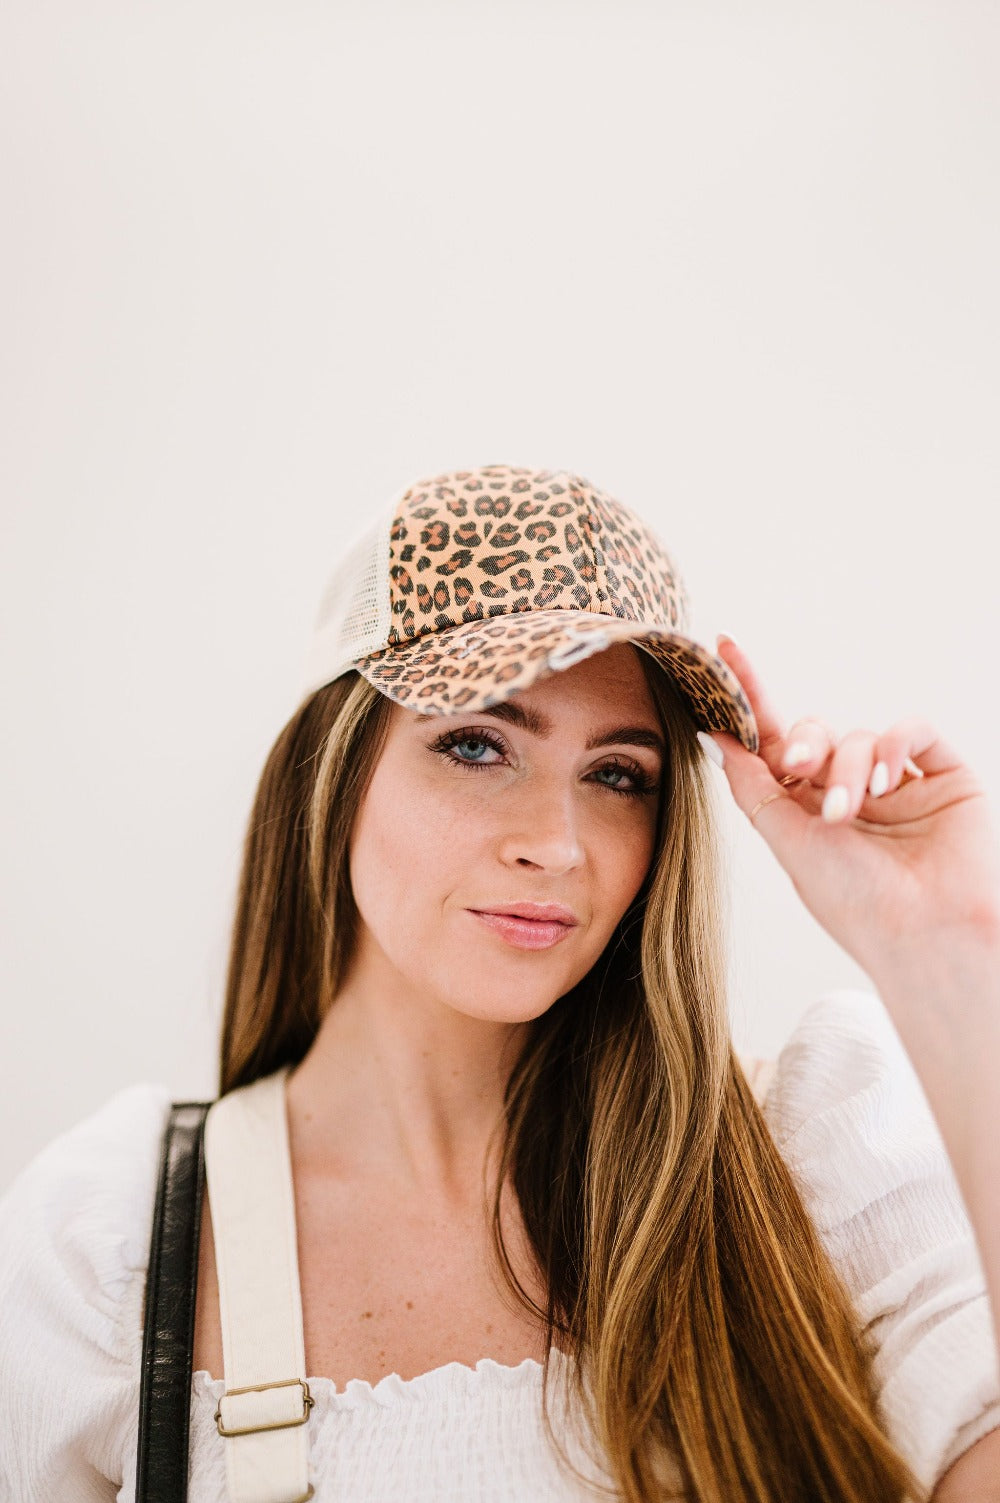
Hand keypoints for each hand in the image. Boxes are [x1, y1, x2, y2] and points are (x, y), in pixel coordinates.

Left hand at [704, 634, 999, 988]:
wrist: (925, 931)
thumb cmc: (854, 902)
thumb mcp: (787, 841)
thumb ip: (751, 786)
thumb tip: (711, 738)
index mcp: (806, 810)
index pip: (772, 743)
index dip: (749, 698)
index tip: (723, 647)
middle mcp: (848, 792)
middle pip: (815, 733)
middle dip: (803, 745)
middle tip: (799, 769)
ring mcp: (896, 783)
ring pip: (859, 736)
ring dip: (848, 766)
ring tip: (851, 809)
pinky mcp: (941, 775)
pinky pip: (912, 731)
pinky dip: (896, 743)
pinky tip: (887, 776)